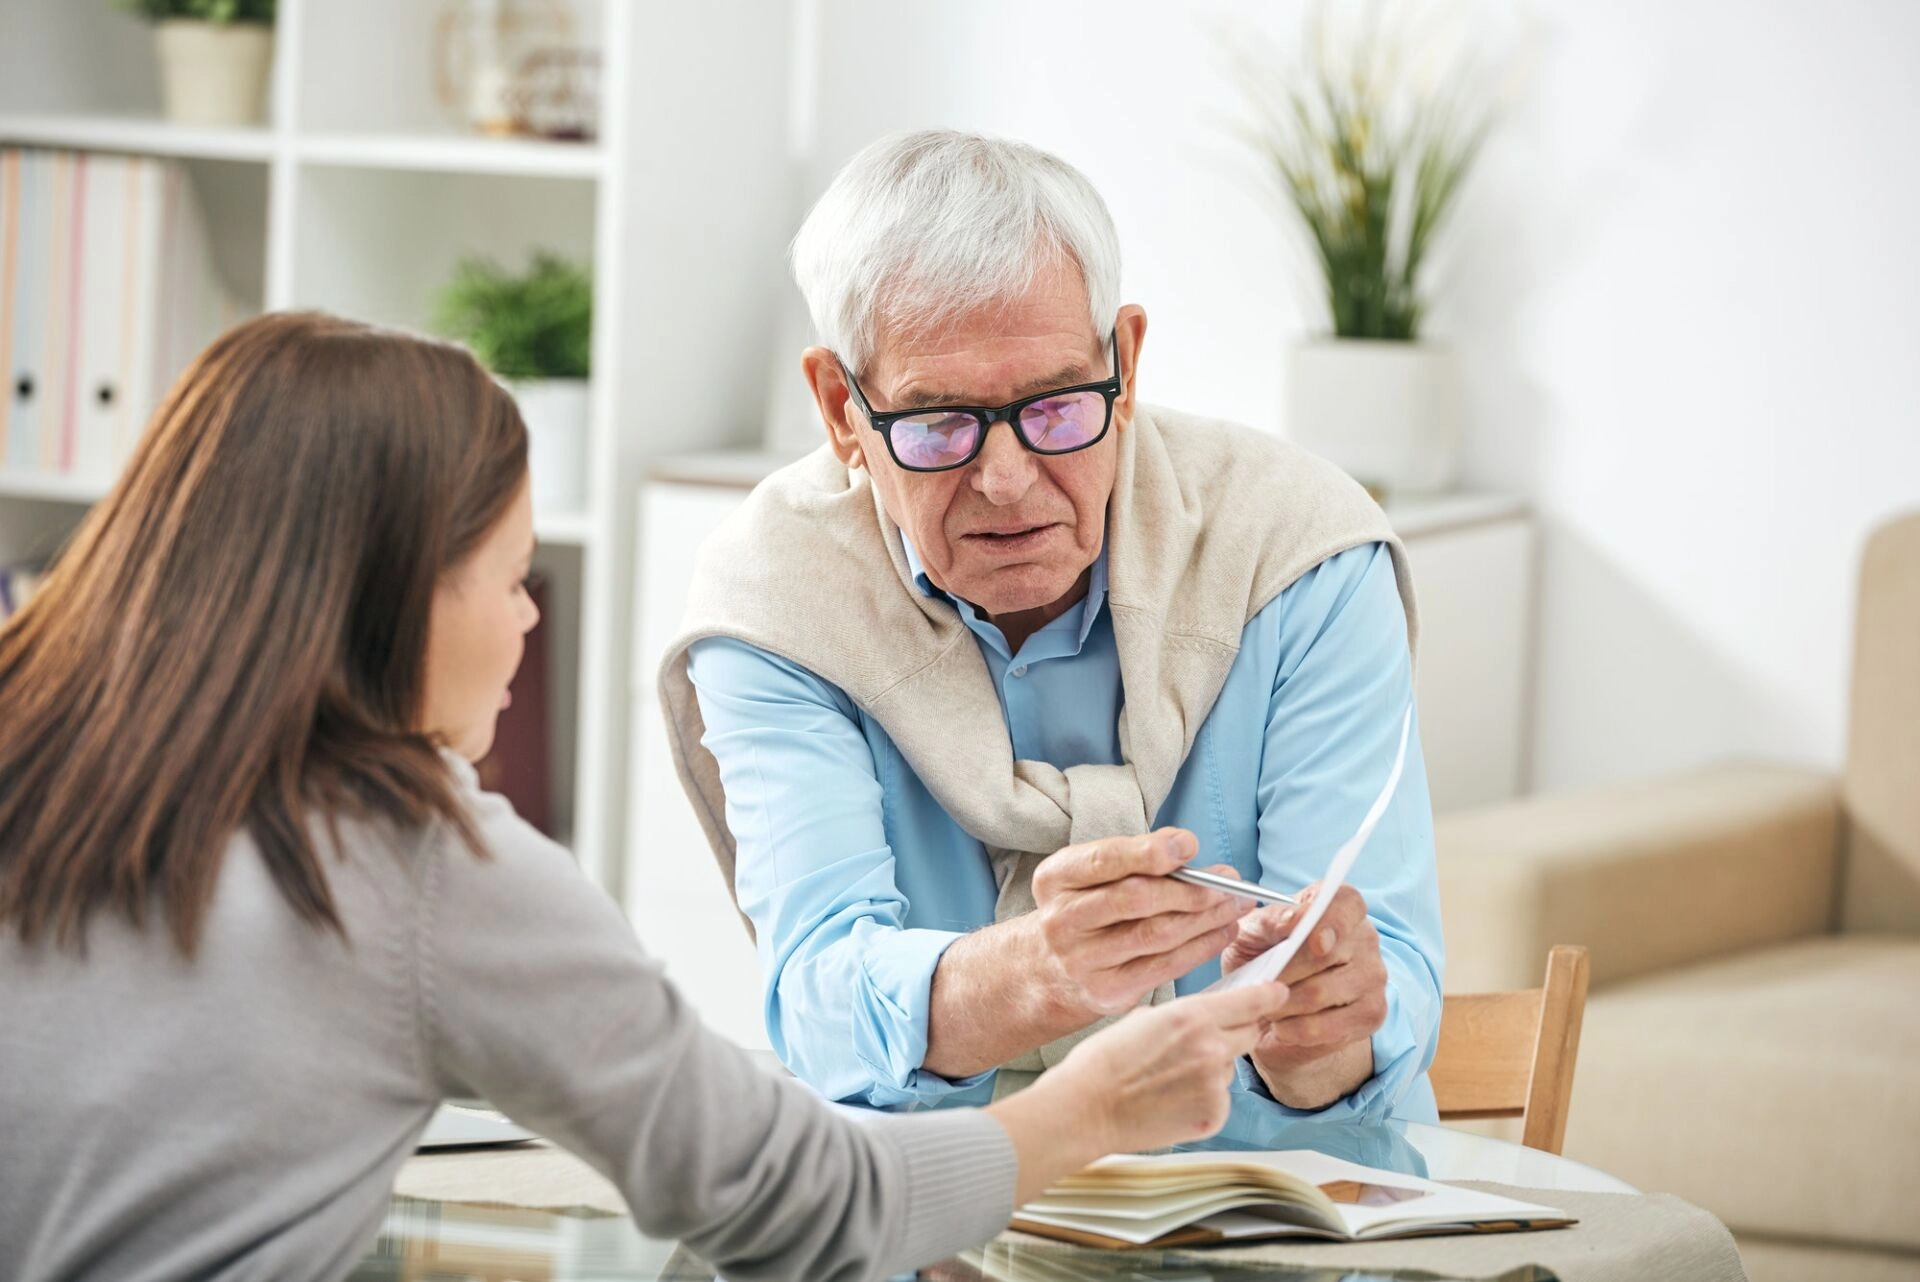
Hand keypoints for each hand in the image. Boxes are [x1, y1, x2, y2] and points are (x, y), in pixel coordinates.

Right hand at [987, 982, 1293, 1202]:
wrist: (1086, 1107)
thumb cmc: (1104, 1060)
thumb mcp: (1144, 1018)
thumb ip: (1185, 1016)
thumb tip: (1209, 1016)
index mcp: (1193, 1016)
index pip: (1252, 1001)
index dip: (1269, 995)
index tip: (1278, 992)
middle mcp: (1212, 1048)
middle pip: (1250, 1033)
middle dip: (1237, 1032)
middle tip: (1208, 1039)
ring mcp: (1215, 1085)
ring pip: (1230, 1067)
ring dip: (1213, 1067)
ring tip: (1171, 1076)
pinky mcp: (1213, 1115)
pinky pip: (1220, 1098)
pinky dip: (1204, 1097)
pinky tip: (1172, 1098)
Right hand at [1027, 828, 1253, 1016]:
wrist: (1049, 970)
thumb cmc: (1084, 908)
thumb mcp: (1089, 875)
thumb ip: (1132, 859)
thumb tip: (1188, 851)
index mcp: (1056, 879)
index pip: (1104, 860)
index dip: (1149, 852)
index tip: (1190, 845)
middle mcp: (1063, 919)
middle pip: (1136, 899)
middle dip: (1190, 888)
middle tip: (1229, 881)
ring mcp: (1084, 960)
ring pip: (1157, 934)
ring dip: (1206, 917)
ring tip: (1237, 903)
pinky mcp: (1108, 991)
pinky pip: (1166, 966)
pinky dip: (1202, 947)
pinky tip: (1224, 931)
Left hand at [1220, 883, 1387, 1108]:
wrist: (1274, 999)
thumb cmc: (1264, 953)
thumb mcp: (1256, 930)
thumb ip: (1271, 920)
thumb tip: (1290, 920)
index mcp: (1339, 906)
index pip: (1346, 903)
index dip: (1329, 920)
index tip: (1305, 937)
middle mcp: (1365, 937)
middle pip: (1327, 956)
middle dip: (1282, 973)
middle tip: (1258, 986)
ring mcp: (1373, 976)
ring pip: (1321, 994)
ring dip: (1282, 1004)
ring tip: (1263, 1007)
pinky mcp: (1371, 1014)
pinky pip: (1328, 1028)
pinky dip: (1295, 1030)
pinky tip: (1280, 1027)